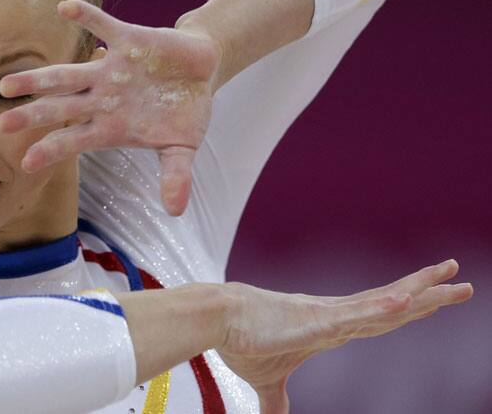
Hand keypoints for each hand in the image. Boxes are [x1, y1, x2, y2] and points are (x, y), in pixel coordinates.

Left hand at [0, 0, 223, 215]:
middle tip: (1, 124)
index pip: (74, 140)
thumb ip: (176, 175)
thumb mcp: (182, 146)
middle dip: (32, 116)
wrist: (201, 71)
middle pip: (60, 108)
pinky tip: (63, 8)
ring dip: (39, 78)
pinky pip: (103, 26)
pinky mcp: (128, 41)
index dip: (52, 150)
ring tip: (6, 84)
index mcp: (110, 125)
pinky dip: (86, 17)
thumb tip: (176, 210)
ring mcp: (110, 69)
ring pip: (67, 74)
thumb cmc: (184, 111)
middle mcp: (101, 97)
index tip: (26, 164)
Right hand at [216, 260, 473, 413]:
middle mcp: (336, 315)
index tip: (433, 298)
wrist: (217, 319)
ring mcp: (329, 315)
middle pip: (392, 304)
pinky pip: (356, 315)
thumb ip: (276, 400)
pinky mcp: (316, 321)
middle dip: (429, 293)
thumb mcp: (266, 380)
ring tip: (450, 278)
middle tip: (461, 282)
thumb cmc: (240, 341)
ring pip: (385, 303)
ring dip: (420, 292)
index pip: (378, 317)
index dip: (408, 308)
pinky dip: (382, 308)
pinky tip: (406, 300)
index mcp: (329, 326)